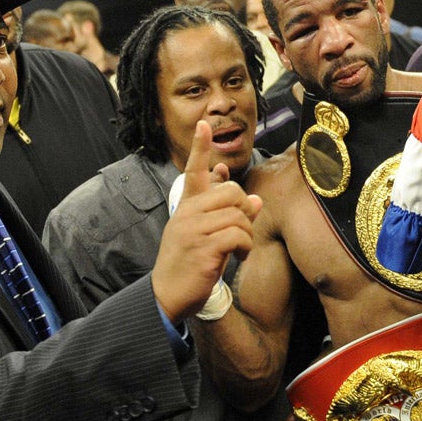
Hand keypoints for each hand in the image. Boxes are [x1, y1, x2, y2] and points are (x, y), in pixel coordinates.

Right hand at [153, 121, 261, 321]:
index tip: (204, 124)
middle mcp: (188, 213)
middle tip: (240, 232)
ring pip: (238, 214)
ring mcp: (193, 229)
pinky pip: (238, 234)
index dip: (201, 148)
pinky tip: (238, 258)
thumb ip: (229, 216)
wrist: (166, 295)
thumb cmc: (189, 265)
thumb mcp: (207, 236)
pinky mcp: (203, 248)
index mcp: (186, 206)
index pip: (193, 171)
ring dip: (246, 234)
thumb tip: (254, 200)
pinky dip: (244, 247)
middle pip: (231, 191)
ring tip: (239, 250)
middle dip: (243, 211)